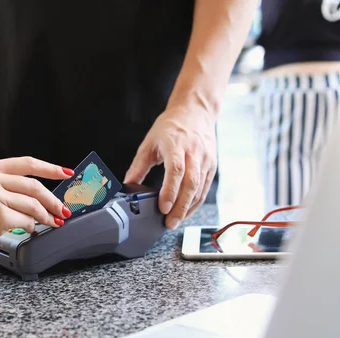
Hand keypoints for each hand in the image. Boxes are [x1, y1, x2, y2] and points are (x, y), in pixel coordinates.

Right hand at [0, 157, 73, 261]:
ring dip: (45, 216)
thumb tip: (44, 195)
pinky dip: (32, 227)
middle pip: (34, 186)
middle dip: (53, 200)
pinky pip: (26, 221)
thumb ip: (9, 185)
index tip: (66, 173)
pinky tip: (29, 229)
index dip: (50, 168)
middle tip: (62, 210)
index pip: (27, 163)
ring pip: (33, 205)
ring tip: (50, 222)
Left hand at [124, 105, 216, 229]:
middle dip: (180, 207)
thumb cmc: (171, 126)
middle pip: (190, 184)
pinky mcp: (211, 166)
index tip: (162, 207)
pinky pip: (204, 188)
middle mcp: (194, 152)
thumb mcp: (149, 143)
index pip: (176, 171)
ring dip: (188, 209)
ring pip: (199, 189)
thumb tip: (128, 186)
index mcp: (176, 144)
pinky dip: (195, 203)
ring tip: (175, 222)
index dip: (170, 191)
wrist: (195, 112)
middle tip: (169, 223)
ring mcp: (205, 160)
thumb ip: (138, 166)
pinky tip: (186, 212)